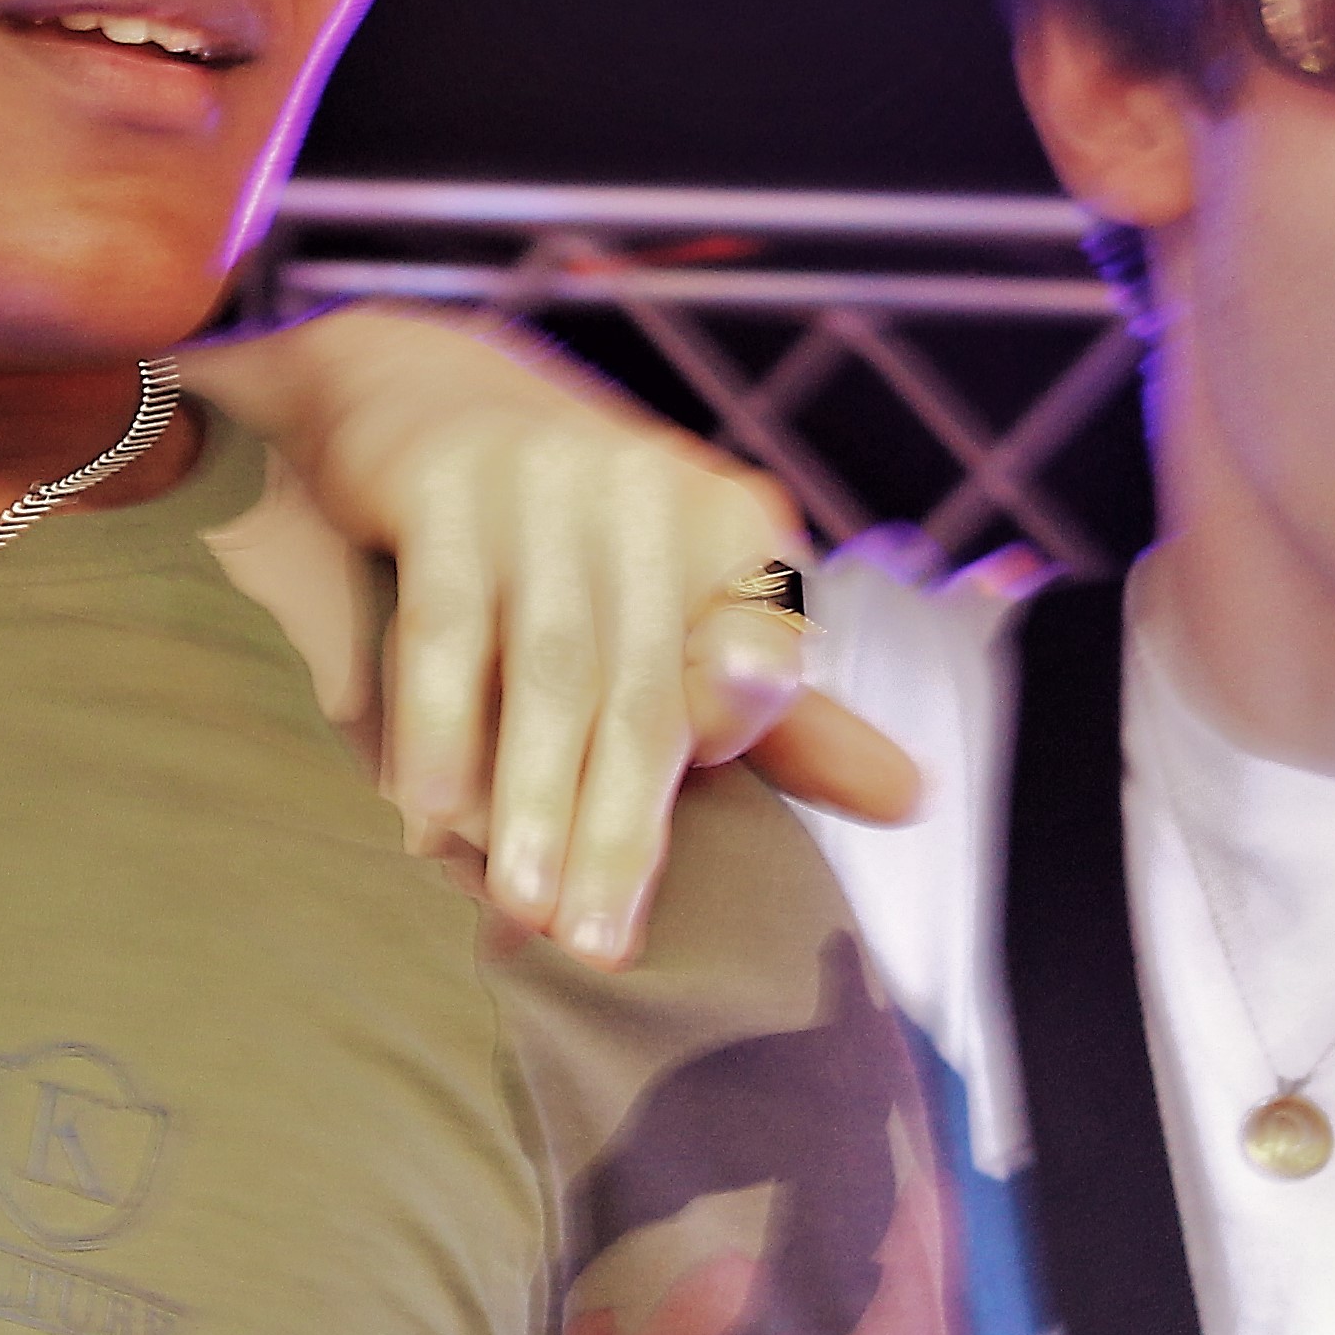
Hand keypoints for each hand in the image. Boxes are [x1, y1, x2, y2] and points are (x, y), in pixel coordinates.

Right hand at [189, 307, 920, 961]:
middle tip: (596, 947)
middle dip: (623, 830)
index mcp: (735, 528)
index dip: (717, 762)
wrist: (425, 388)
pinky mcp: (448, 481)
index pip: (752, 676)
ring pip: (551, 670)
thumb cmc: (578, 534)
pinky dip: (439, 723)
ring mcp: (549, 481)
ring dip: (535, 796)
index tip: (677, 867)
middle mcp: (655, 492)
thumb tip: (911, 802)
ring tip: (521, 908)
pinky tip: (424, 812)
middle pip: (646, 694)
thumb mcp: (690, 606)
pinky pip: (446, 625)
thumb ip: (784, 716)